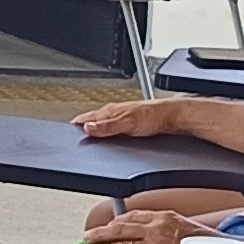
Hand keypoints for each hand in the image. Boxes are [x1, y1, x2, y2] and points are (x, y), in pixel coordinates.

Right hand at [74, 97, 189, 140]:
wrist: (174, 115)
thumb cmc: (154, 116)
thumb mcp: (127, 124)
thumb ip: (106, 127)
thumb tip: (88, 128)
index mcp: (111, 111)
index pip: (88, 117)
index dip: (78, 123)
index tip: (70, 128)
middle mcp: (116, 111)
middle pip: (95, 118)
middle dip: (85, 124)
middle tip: (77, 131)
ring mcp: (124, 115)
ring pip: (105, 120)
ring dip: (98, 126)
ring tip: (91, 131)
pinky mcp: (133, 120)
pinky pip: (115, 124)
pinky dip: (110, 129)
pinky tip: (113, 133)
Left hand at [82, 204, 212, 243]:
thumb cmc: (197, 240)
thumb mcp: (177, 221)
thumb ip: (154, 221)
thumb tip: (128, 224)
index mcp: (161, 216)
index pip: (130, 216)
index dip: (112, 223)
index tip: (102, 228)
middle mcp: (157, 229)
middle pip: (120, 230)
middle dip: (100, 234)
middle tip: (87, 238)